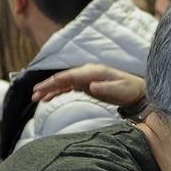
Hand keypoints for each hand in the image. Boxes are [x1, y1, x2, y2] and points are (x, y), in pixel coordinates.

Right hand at [31, 63, 146, 105]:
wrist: (137, 92)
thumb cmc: (128, 90)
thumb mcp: (119, 90)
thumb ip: (105, 89)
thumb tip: (91, 86)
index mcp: (93, 72)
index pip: (69, 76)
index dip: (54, 82)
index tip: (42, 89)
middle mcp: (87, 72)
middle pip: (63, 78)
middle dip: (47, 85)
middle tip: (34, 94)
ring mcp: (85, 78)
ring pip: (63, 83)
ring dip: (49, 89)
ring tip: (36, 98)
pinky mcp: (86, 85)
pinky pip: (68, 87)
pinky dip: (57, 92)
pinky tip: (47, 99)